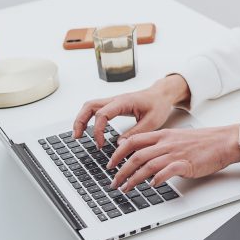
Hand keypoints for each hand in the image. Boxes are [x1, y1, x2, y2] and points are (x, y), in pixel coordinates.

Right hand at [71, 74, 189, 148]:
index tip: (100, 144)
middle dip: (80, 121)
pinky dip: (89, 118)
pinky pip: (96, 109)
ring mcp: (114, 101)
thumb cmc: (159, 105)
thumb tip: (119, 145)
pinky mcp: (114, 105)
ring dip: (81, 119)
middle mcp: (116, 99)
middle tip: (77, 137)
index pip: (102, 114)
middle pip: (89, 106)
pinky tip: (89, 130)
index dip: (97, 130)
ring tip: (78, 135)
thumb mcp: (152, 122)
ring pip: (90, 106)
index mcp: (124, 102)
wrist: (163, 94)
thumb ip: (136, 133)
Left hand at [107, 125, 239, 191]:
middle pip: (136, 155)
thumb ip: (161, 144)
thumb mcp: (178, 137)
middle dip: (121, 170)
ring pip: (147, 165)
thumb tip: (144, 155)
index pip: (133, 141)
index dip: (118, 153)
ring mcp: (176, 153)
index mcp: (163, 135)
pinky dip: (157, 179)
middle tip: (114, 182)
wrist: (223, 141)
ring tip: (126, 188)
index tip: (110, 164)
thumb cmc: (203, 141)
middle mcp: (166, 143)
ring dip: (133, 179)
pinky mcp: (186, 164)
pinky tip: (152, 185)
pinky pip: (167, 172)